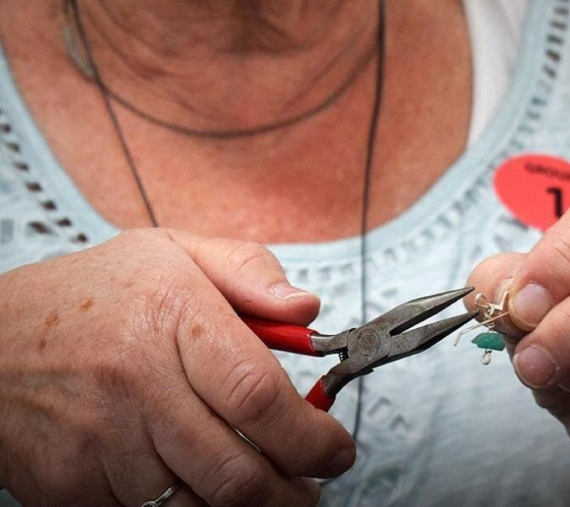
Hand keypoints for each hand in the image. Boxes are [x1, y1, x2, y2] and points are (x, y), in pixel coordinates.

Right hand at [0, 229, 354, 505]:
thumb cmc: (92, 295)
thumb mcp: (173, 251)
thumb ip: (249, 271)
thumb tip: (307, 311)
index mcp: (173, 319)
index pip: (259, 396)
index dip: (311, 436)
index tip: (335, 448)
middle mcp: (136, 385)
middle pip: (238, 470)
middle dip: (291, 490)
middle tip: (310, 482)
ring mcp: (100, 443)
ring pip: (201, 504)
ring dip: (247, 503)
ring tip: (264, 482)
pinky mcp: (72, 486)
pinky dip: (191, 506)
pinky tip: (199, 479)